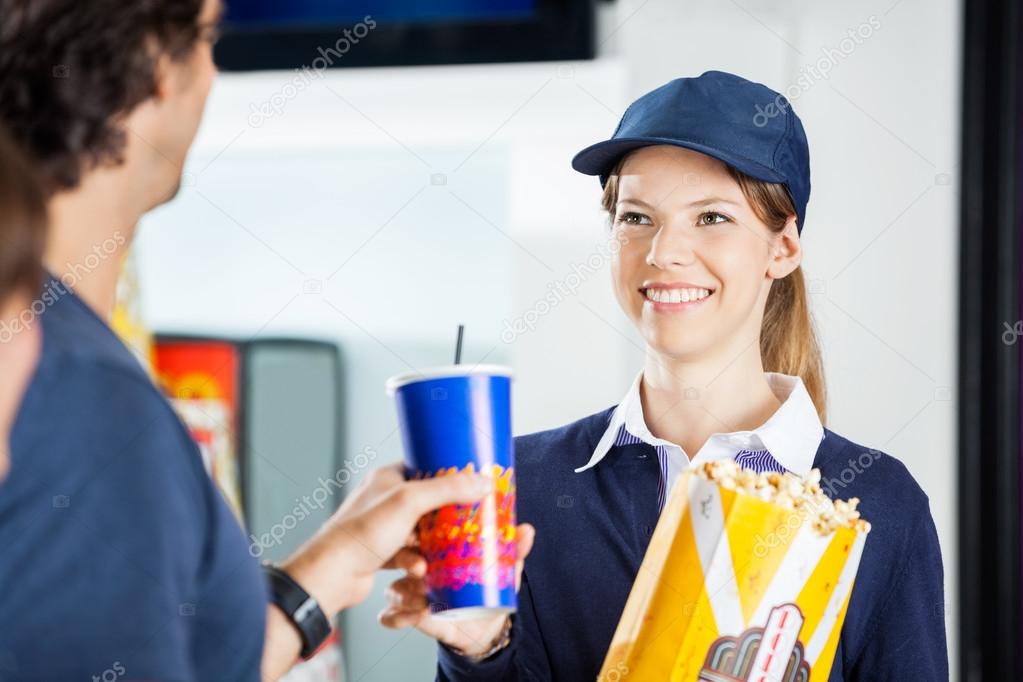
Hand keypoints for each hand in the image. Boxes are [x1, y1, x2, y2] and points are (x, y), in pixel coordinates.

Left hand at [280, 463, 493, 615]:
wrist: (332, 574)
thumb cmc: (363, 532)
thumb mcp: (410, 502)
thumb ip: (448, 489)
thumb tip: (482, 481)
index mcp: (387, 478)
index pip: (425, 470)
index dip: (449, 477)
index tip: (472, 485)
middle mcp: (384, 500)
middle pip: (427, 504)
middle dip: (445, 517)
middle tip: (466, 523)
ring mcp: (382, 528)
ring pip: (419, 533)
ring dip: (431, 545)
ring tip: (440, 553)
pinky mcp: (381, 553)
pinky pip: (408, 555)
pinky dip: (416, 562)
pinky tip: (419, 569)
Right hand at [378, 521, 534, 657]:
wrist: (486, 626)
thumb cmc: (488, 589)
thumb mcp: (503, 570)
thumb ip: (514, 550)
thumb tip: (527, 530)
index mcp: (438, 551)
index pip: (420, 534)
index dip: (418, 531)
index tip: (422, 533)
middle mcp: (420, 568)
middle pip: (403, 558)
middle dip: (409, 561)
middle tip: (422, 569)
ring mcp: (412, 592)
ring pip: (395, 588)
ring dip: (404, 593)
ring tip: (423, 600)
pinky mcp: (410, 616)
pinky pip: (390, 616)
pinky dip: (396, 616)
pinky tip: (412, 616)